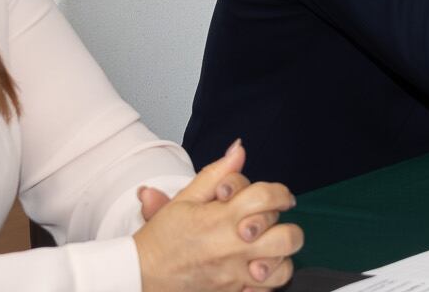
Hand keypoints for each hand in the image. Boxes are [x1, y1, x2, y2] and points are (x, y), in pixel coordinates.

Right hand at [136, 141, 303, 291]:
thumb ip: (216, 173)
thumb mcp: (185, 199)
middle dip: (284, 226)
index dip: (280, 193)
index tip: (281, 197)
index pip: (267, 197)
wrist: (141, 275)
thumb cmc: (162, 239)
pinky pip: (268, 290)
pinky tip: (256, 270)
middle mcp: (233, 247)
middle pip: (286, 236)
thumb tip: (239, 150)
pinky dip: (268, 280)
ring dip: (279, 255)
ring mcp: (236, 274)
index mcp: (222, 218)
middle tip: (272, 224)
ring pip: (283, 266)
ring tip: (267, 248)